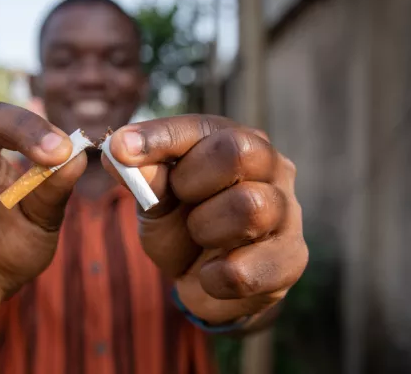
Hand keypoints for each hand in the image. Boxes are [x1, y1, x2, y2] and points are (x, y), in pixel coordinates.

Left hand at [102, 114, 307, 325]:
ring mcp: (287, 211)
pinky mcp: (291, 259)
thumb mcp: (157, 202)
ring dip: (205, 229)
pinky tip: (211, 273)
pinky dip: (214, 277)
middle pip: (238, 152)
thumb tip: (119, 151)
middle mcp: (271, 167)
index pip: (200, 128)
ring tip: (200, 237)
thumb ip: (145, 179)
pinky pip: (245, 269)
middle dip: (191, 181)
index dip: (158, 137)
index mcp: (235, 140)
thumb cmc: (184, 227)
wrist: (207, 282)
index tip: (119, 148)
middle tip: (180, 199)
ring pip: (249, 207)